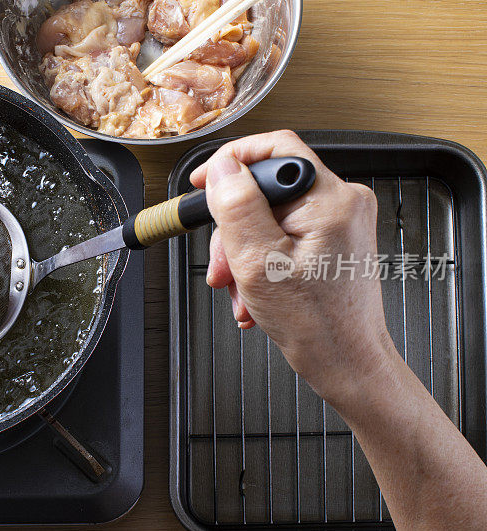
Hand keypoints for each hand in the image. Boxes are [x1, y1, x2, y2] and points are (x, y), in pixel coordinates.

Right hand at [190, 130, 398, 404]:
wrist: (347, 361)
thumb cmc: (316, 323)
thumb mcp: (258, 262)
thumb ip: (237, 207)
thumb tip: (223, 168)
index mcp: (329, 198)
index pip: (274, 148)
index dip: (231, 162)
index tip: (203, 183)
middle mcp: (341, 201)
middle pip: (266, 189)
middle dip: (234, 229)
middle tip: (221, 266)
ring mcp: (339, 220)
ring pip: (270, 215)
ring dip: (244, 252)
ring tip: (239, 289)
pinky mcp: (334, 237)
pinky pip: (284, 233)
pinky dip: (262, 259)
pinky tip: (255, 290)